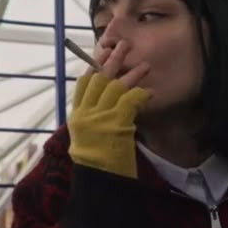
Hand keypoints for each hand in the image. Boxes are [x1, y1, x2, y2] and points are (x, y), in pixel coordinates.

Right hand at [68, 41, 150, 178]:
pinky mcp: (116, 123)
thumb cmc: (97, 165)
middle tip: (123, 46)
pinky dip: (140, 94)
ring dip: (131, 74)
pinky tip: (150, 91)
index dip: (93, 67)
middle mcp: (85, 114)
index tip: (101, 54)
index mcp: (77, 117)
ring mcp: (100, 117)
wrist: (99, 182)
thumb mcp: (90, 139)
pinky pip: (129, 100)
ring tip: (145, 65)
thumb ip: (96, 121)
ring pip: (115, 86)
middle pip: (98, 79)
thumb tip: (107, 107)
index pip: (83, 85)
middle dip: (111, 60)